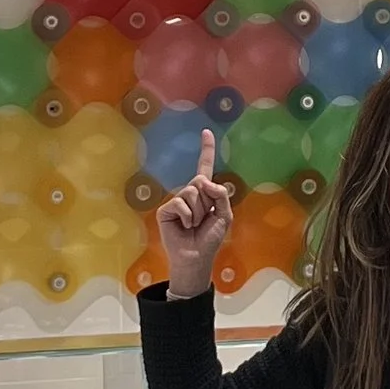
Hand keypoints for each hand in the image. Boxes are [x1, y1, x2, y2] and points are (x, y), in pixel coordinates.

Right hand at [158, 127, 234, 297]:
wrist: (196, 257)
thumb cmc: (210, 238)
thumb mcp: (224, 216)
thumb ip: (221, 195)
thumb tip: (205, 181)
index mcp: (204, 193)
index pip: (205, 167)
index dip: (206, 150)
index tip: (206, 131)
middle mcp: (189, 193)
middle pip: (201, 181)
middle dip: (207, 200)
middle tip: (204, 218)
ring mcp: (176, 201)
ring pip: (192, 193)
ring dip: (198, 212)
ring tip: (194, 225)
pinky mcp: (166, 210)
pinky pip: (180, 203)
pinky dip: (187, 216)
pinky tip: (184, 227)